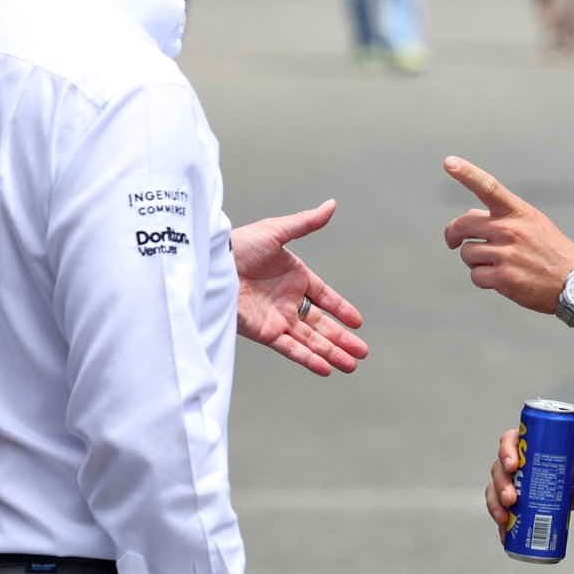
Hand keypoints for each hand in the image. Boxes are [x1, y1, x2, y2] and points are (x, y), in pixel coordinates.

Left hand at [232, 200, 367, 375]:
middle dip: (342, 339)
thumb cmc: (239, 244)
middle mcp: (288, 300)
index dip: (341, 309)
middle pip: (321, 324)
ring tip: (351, 366)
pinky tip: (326, 368)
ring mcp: (277, 318)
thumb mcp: (276, 231)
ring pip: (310, 340)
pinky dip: (308, 358)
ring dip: (331, 353)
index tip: (357, 322)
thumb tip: (332, 205)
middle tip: (362, 352)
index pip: (324, 297)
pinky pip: (290, 348)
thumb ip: (306, 223)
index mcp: (295, 277)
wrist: (211, 265)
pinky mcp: (263, 332)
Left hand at [441, 156, 573, 314]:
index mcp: (519, 213)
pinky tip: (500, 279)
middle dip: (454, 234)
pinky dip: (483, 279)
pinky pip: (475, 275)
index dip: (467, 174)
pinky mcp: (504, 278)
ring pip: (467, 253)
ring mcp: (507, 254)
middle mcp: (511, 230)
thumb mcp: (534, 224)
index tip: (450, 162)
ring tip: (496, 264)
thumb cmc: (553, 253)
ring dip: (475, 261)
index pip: (489, 187)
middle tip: (453, 241)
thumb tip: (470, 217)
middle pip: (463, 225)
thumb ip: (502, 218)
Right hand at [484, 426, 573, 540]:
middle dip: (501, 486)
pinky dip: (503, 526)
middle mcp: (515, 463)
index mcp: (527, 444)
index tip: (513, 465)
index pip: (508, 442)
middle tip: (510, 499)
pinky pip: (504, 512)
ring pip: (496, 492)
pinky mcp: (517, 504)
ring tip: (504, 520)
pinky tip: (505, 536)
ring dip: (496, 506)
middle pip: (499, 470)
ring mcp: (514, 484)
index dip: (506, 452)